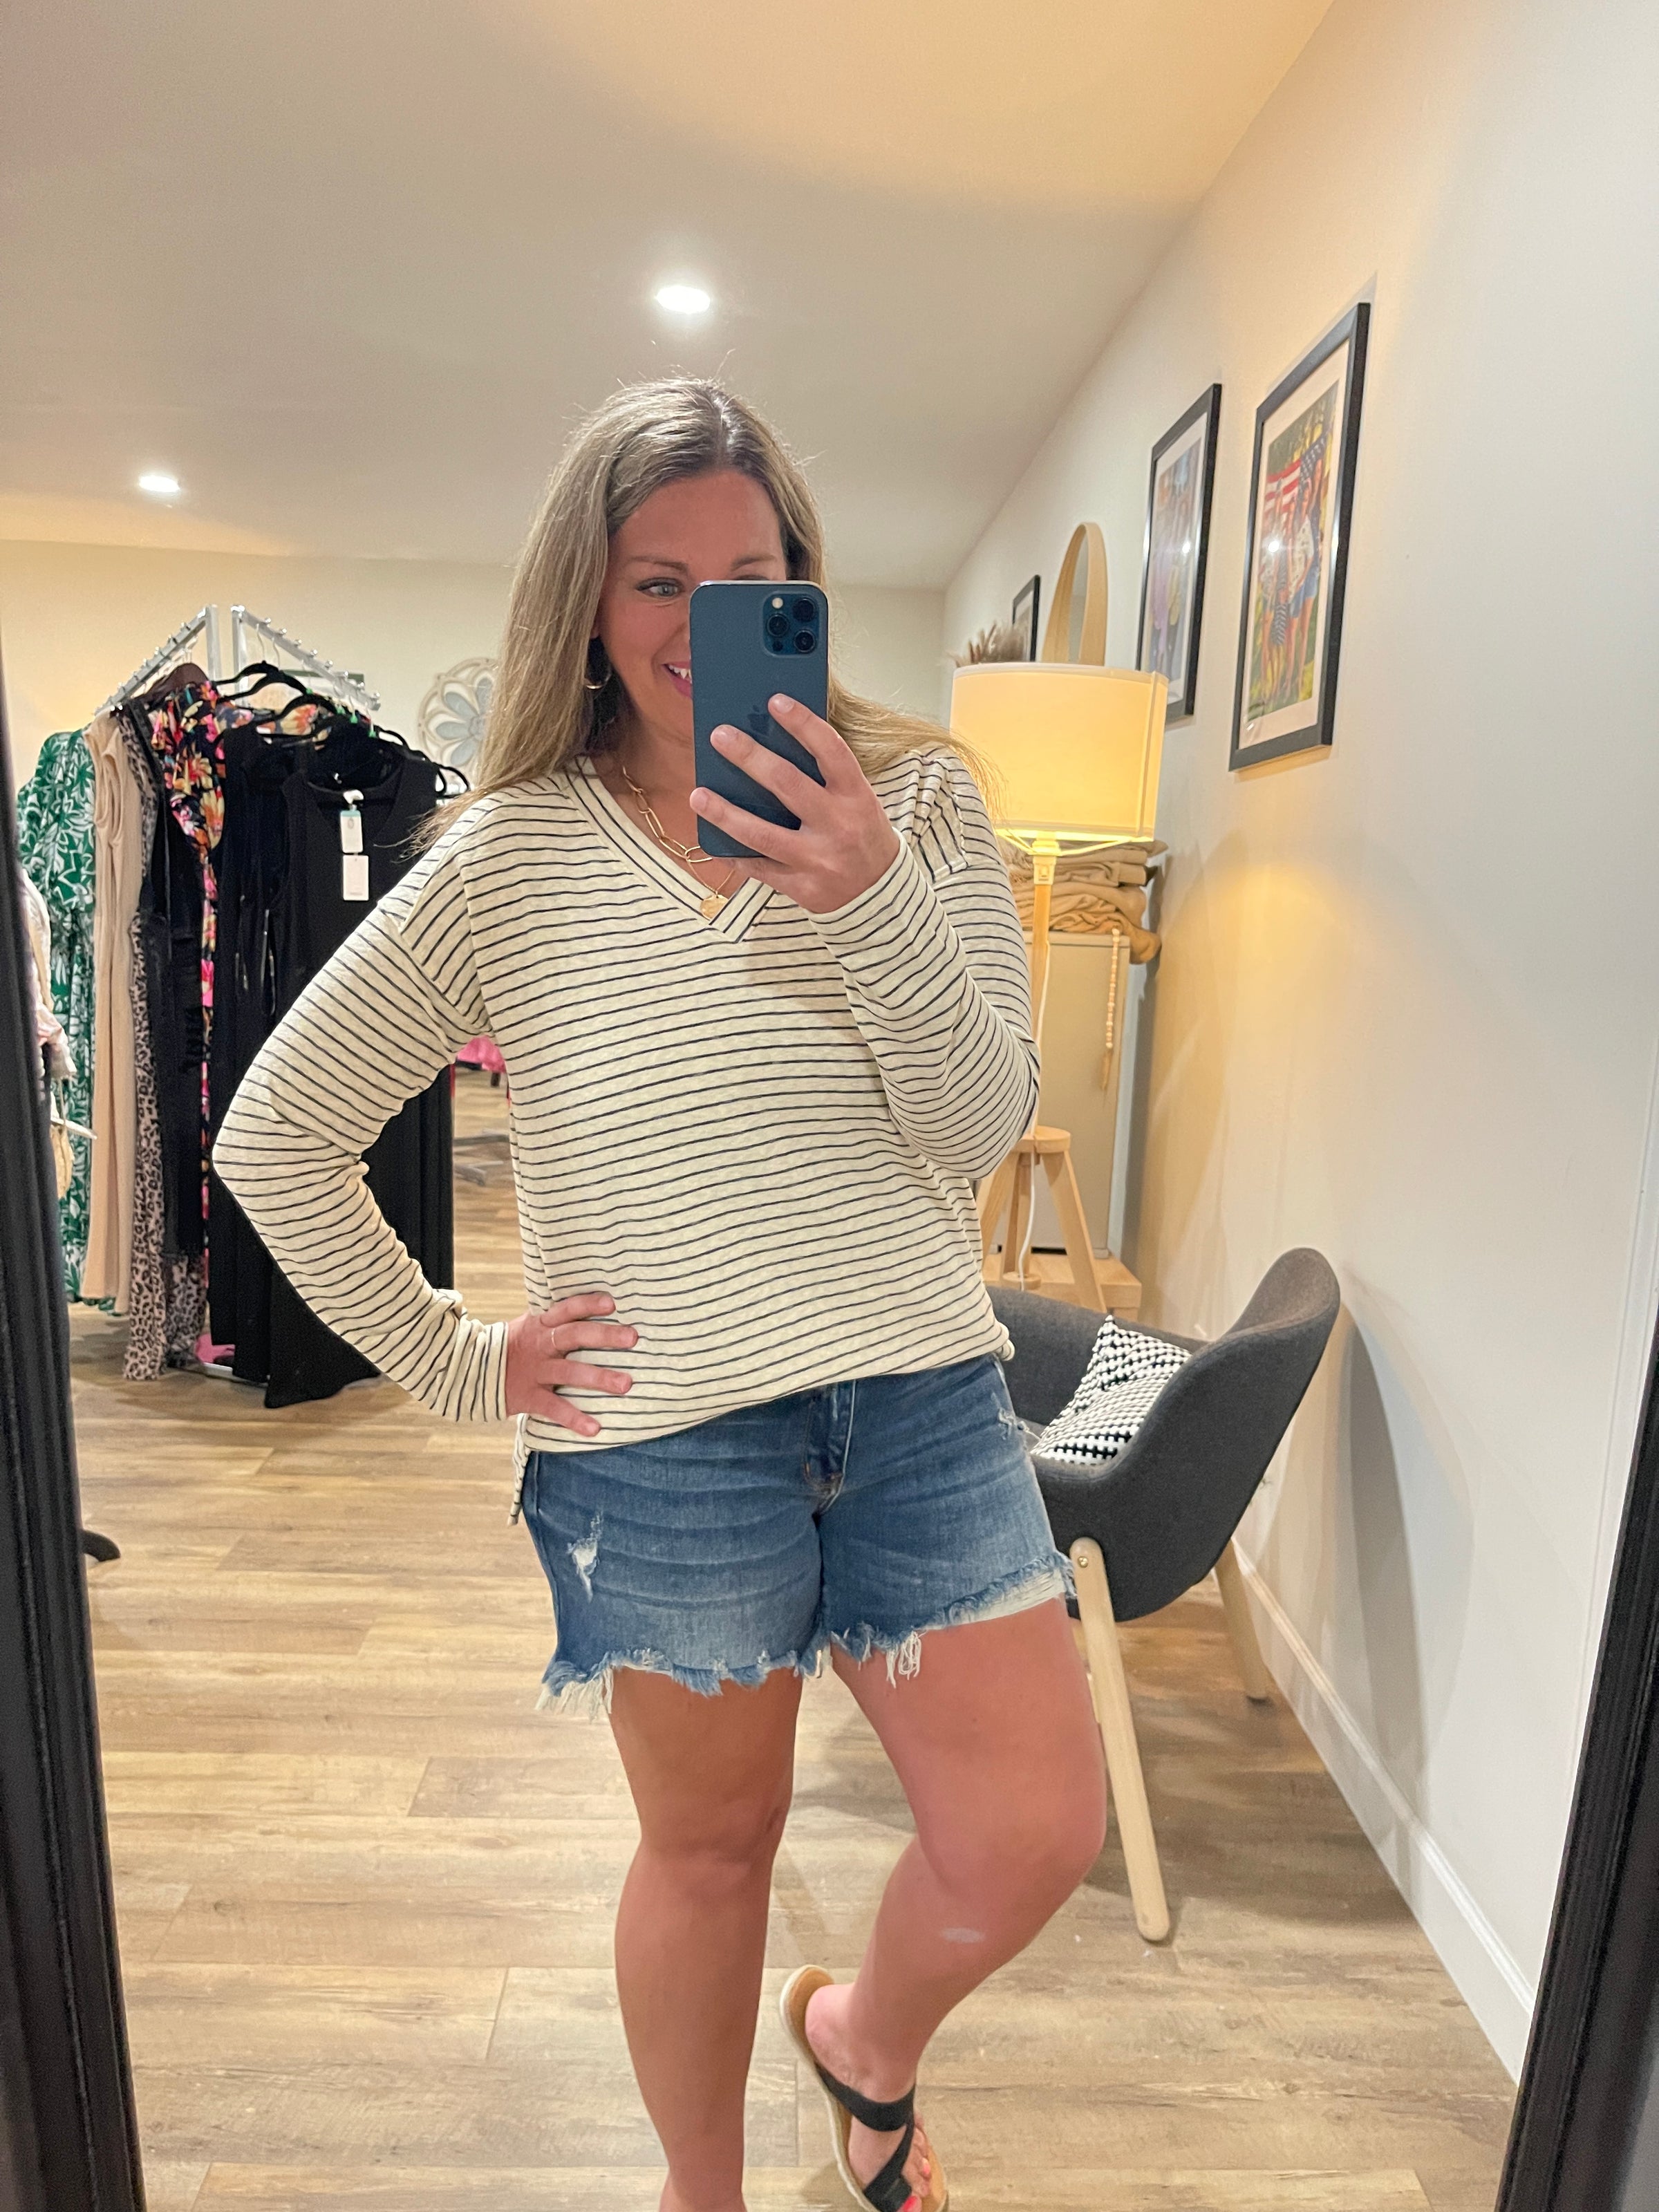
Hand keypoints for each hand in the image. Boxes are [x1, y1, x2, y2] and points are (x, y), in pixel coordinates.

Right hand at [503, 1292, 637, 1434]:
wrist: (474, 1371)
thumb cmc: (517, 1346)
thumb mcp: (532, 1325)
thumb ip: (559, 1318)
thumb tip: (601, 1304)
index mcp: (541, 1324)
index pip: (567, 1309)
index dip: (588, 1305)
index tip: (612, 1303)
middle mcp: (540, 1345)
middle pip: (573, 1335)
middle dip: (604, 1336)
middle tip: (632, 1338)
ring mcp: (535, 1371)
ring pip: (569, 1372)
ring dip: (599, 1378)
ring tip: (626, 1384)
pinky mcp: (529, 1397)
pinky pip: (555, 1408)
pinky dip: (575, 1419)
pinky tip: (594, 1428)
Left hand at [689, 695, 900, 914]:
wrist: (880, 893)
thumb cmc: (861, 834)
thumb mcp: (858, 800)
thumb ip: (825, 777)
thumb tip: (773, 742)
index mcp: (857, 797)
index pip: (831, 752)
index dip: (804, 724)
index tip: (776, 701)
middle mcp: (838, 826)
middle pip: (787, 784)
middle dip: (749, 757)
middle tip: (720, 736)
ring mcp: (818, 859)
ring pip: (762, 833)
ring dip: (725, 813)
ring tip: (698, 795)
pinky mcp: (802, 887)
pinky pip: (759, 868)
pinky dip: (734, 853)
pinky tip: (713, 839)